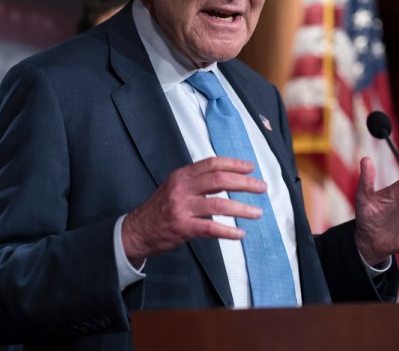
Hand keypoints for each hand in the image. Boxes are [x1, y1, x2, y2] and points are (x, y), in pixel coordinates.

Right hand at [122, 157, 265, 266]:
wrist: (136, 231)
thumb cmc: (160, 209)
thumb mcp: (175, 187)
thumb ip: (196, 181)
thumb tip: (227, 176)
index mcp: (182, 175)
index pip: (212, 163)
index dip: (234, 164)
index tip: (250, 167)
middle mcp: (182, 188)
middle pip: (219, 180)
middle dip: (244, 183)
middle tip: (261, 187)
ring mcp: (181, 208)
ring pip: (219, 204)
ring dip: (242, 209)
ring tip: (257, 213)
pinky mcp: (182, 227)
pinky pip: (211, 228)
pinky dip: (229, 231)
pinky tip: (240, 234)